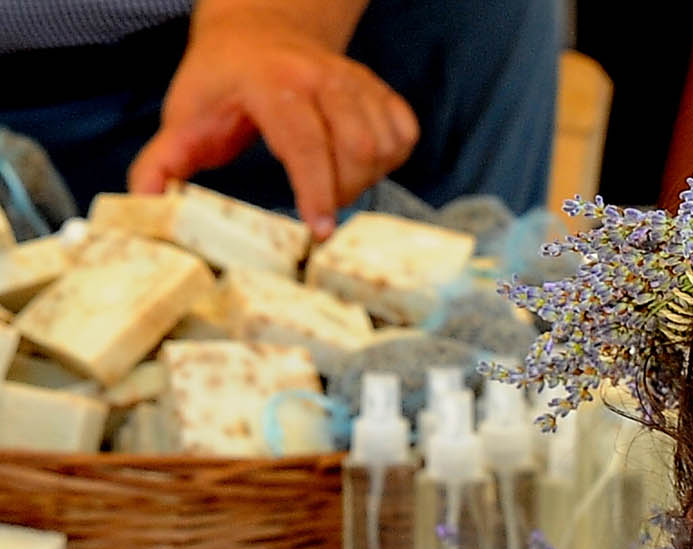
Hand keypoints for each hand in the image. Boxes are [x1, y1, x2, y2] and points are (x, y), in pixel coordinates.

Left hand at [128, 6, 418, 235]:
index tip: (319, 230)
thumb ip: (163, 161)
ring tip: (335, 184)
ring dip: (367, 179)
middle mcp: (321, 76)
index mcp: (272, 81)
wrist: (258, 32)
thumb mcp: (185, 114)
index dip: (316, 190)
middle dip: (343, 192)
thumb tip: (146, 203)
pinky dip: (390, 160)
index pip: (305, 141)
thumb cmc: (221, 82)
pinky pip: (405, 134)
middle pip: (357, 147)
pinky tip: (360, 164)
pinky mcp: (380, 90)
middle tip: (320, 210)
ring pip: (385, 145)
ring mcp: (356, 80)